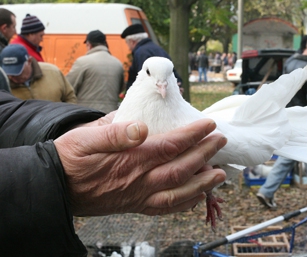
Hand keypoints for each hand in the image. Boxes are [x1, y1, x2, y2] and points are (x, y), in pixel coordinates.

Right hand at [54, 119, 226, 215]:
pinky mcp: (134, 206)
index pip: (170, 145)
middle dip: (205, 154)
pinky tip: (196, 197)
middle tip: (220, 142)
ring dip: (202, 183)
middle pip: (181, 168)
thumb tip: (142, 126)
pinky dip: (184, 203)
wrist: (57, 186)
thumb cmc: (71, 158)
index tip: (209, 125)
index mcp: (130, 160)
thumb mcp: (85, 137)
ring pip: (178, 193)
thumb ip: (115, 133)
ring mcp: (138, 196)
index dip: (193, 135)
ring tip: (220, 175)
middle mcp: (139, 180)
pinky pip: (165, 208)